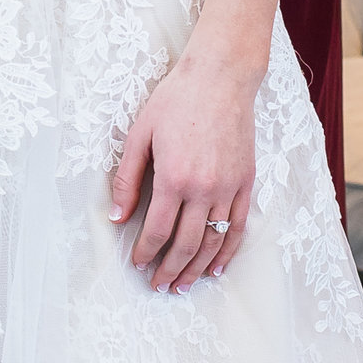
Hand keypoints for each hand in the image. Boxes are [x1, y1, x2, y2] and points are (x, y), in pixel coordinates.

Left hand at [108, 53, 259, 292]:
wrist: (220, 77)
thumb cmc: (176, 101)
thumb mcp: (140, 135)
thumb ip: (128, 180)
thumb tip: (116, 216)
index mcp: (174, 178)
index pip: (157, 231)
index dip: (146, 252)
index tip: (138, 264)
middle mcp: (204, 189)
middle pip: (187, 245)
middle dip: (170, 270)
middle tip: (158, 286)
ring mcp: (229, 188)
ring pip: (214, 242)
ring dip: (197, 269)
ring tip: (183, 285)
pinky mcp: (246, 182)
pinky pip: (240, 227)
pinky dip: (229, 252)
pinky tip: (217, 267)